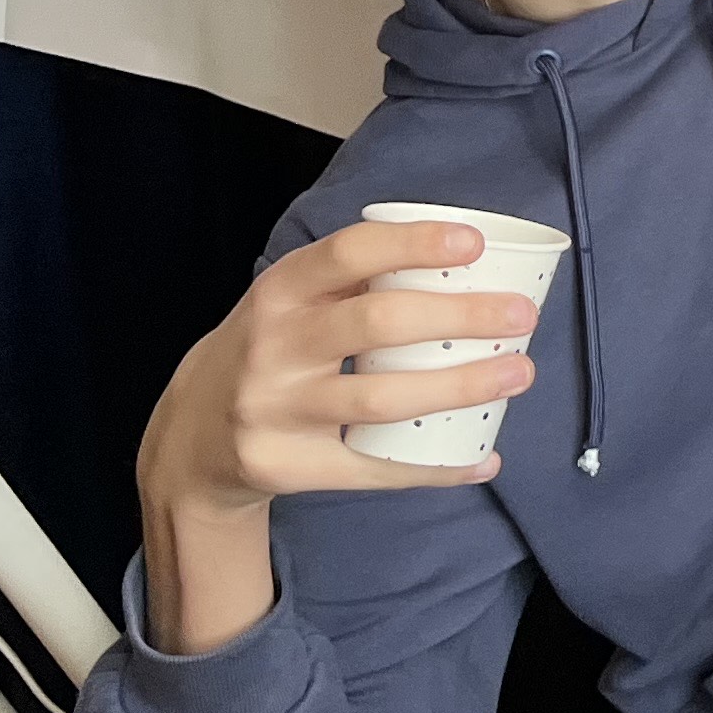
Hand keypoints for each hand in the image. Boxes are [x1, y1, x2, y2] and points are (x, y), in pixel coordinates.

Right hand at [139, 219, 543, 520]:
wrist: (191, 437)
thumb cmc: (271, 351)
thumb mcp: (291, 303)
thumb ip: (357, 280)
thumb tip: (468, 263)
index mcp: (279, 291)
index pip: (347, 253)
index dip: (412, 244)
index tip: (475, 244)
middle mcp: (272, 347)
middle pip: (375, 325)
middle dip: (458, 317)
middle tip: (521, 315)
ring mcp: (274, 410)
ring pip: (380, 399)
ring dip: (460, 387)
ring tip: (518, 374)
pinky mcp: (285, 466)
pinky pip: (373, 469)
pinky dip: (435, 467)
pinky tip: (483, 457)